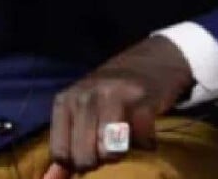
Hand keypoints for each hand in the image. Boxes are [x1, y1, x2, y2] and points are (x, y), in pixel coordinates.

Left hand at [42, 37, 192, 178]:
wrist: (156, 57)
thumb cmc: (115, 89)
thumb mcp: (85, 107)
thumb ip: (69, 140)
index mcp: (66, 100)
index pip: (61, 153)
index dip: (78, 161)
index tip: (93, 150)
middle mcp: (86, 96)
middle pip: (85, 156)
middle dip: (101, 159)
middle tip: (112, 145)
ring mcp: (114, 95)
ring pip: (110, 151)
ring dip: (121, 152)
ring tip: (127, 140)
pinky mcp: (142, 98)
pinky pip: (140, 140)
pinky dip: (146, 142)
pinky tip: (146, 131)